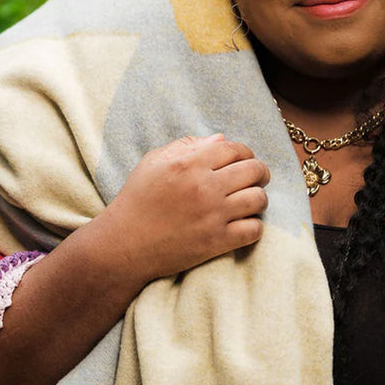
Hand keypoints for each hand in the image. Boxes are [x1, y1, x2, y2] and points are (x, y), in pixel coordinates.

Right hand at [98, 134, 269, 286]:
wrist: (124, 244)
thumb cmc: (136, 200)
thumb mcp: (153, 163)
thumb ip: (186, 146)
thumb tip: (220, 139)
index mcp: (188, 164)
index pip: (234, 149)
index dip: (244, 152)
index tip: (243, 160)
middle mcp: (204, 187)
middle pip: (254, 170)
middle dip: (260, 172)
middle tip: (256, 178)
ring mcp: (213, 215)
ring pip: (258, 199)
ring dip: (259, 198)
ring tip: (251, 201)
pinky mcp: (216, 242)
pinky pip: (254, 230)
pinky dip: (255, 226)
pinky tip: (244, 224)